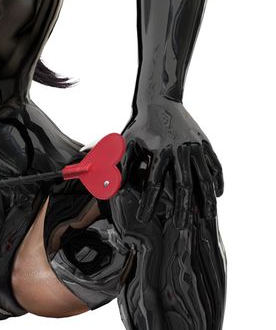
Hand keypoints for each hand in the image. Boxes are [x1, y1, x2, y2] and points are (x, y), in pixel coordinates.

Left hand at [119, 100, 223, 225]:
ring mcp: (195, 146)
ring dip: (205, 200)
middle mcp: (180, 149)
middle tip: (181, 227)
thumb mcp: (126, 143)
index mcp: (160, 151)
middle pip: (184, 185)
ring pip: (204, 178)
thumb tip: (112, 189)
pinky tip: (217, 195)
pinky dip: (217, 181)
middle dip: (182, 208)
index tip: (143, 219)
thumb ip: (121, 166)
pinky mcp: (205, 144)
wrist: (160, 101)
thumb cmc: (140, 126)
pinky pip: (215, 166)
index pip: (154, 183)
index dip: (148, 202)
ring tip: (206, 218)